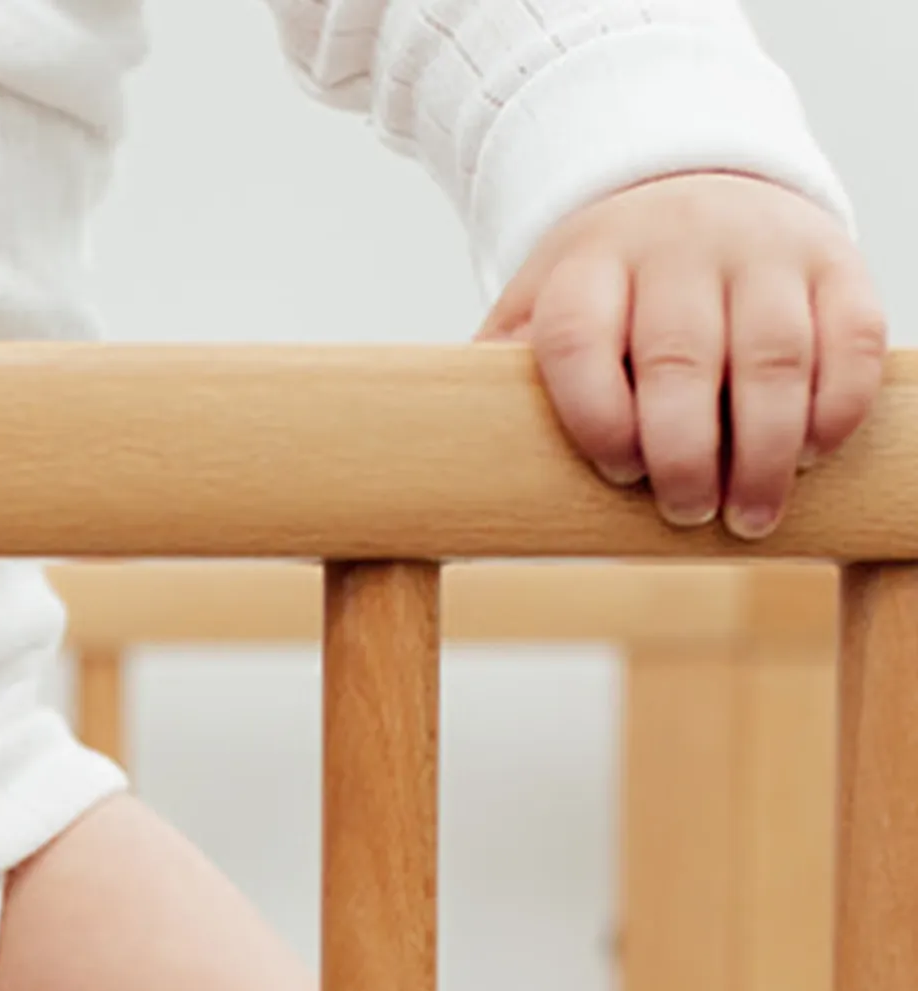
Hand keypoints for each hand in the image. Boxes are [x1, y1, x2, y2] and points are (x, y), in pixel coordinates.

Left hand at [481, 172, 886, 539]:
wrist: (693, 185)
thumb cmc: (606, 292)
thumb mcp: (537, 314)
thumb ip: (497, 381)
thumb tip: (434, 474)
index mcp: (587, 269)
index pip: (577, 339)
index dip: (595, 417)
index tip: (617, 472)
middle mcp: (676, 249)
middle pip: (681, 359)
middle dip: (686, 453)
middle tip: (689, 513)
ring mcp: (760, 250)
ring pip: (773, 354)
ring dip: (765, 448)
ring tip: (751, 514)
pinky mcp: (832, 263)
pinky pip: (849, 337)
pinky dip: (836, 404)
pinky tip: (813, 453)